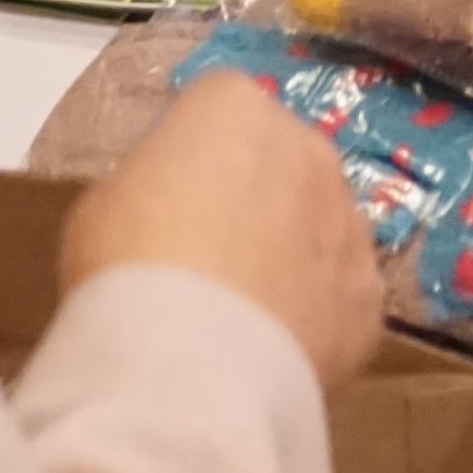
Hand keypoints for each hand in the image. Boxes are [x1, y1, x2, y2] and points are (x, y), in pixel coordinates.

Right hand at [64, 74, 389, 382]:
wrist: (193, 365)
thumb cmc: (128, 268)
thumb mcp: (103, 207)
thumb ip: (151, 186)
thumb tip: (171, 204)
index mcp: (235, 108)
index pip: (217, 108)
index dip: (191, 152)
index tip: (167, 193)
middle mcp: (308, 148)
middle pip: (281, 159)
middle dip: (254, 194)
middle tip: (207, 253)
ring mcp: (350, 222)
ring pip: (321, 225)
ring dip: (292, 252)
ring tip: (242, 310)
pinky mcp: (370, 297)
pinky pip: (340, 293)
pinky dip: (315, 314)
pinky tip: (274, 349)